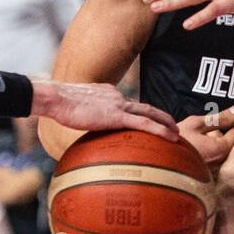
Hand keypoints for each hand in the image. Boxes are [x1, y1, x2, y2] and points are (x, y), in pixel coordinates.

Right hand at [31, 78, 178, 138]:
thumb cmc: (58, 106)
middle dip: (160, 115)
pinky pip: (145, 124)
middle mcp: (116, 97)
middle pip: (143, 107)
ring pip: (149, 113)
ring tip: (177, 134)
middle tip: (172, 125)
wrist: (56, 98)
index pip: (128, 104)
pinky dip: (160, 130)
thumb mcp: (74, 111)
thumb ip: (83, 119)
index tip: (148, 121)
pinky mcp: (118, 116)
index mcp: (107, 94)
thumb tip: (80, 133)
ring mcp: (118, 105)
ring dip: (166, 123)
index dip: (140, 113)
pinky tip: (171, 138)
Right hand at [177, 106, 233, 166]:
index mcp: (222, 149)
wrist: (157, 163)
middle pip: (229, 141)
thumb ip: (219, 117)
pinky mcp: (204, 172)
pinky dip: (208, 146)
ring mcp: (213, 169)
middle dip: (226, 130)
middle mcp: (220, 162)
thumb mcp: (197, 124)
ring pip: (220, 148)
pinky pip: (211, 155)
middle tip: (221, 119)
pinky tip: (197, 141)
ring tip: (204, 131)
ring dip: (215, 138)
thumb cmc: (175, 142)